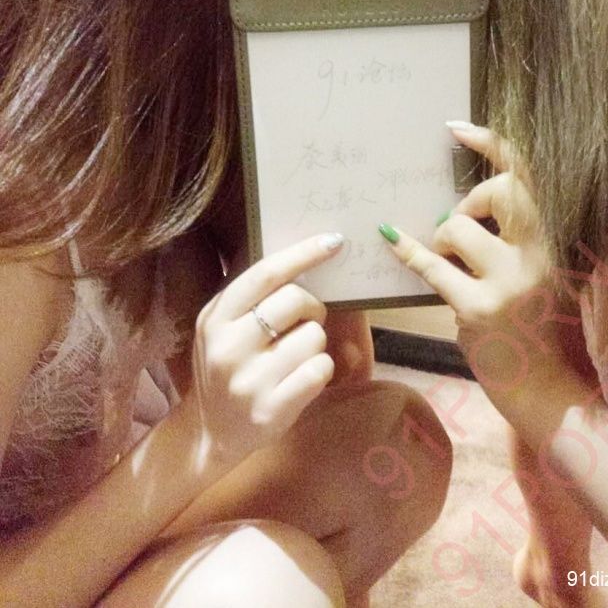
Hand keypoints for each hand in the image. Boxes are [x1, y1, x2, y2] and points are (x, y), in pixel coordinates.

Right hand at [180, 233, 343, 469]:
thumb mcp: (222, 326)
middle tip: (303, 321)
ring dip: (315, 342)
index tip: (334, 240)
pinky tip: (301, 377)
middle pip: (295, 300)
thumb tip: (306, 255)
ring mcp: (249, 381)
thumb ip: (253, 296)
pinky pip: (320, 369)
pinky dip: (320, 369)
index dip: (304, 253)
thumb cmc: (227, 366)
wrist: (208, 432)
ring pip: (314, 336)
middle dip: (311, 307)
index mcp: (215, 317)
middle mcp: (228, 347)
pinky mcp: (272, 410)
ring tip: (295, 356)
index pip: (266, 273)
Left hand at [379, 125, 579, 395]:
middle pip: (499, 191)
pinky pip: (432, 266)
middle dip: (468, 200)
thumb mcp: (527, 272)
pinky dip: (409, 251)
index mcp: (549, 240)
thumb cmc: (526, 325)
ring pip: (458, 226)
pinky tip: (391, 240)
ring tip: (449, 263)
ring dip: (442, 238)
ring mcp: (510, 280)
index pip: (528, 176)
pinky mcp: (480, 307)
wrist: (540, 386)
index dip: (494, 144)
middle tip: (457, 225)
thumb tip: (454, 208)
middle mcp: (537, 253)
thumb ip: (505, 238)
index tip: (456, 128)